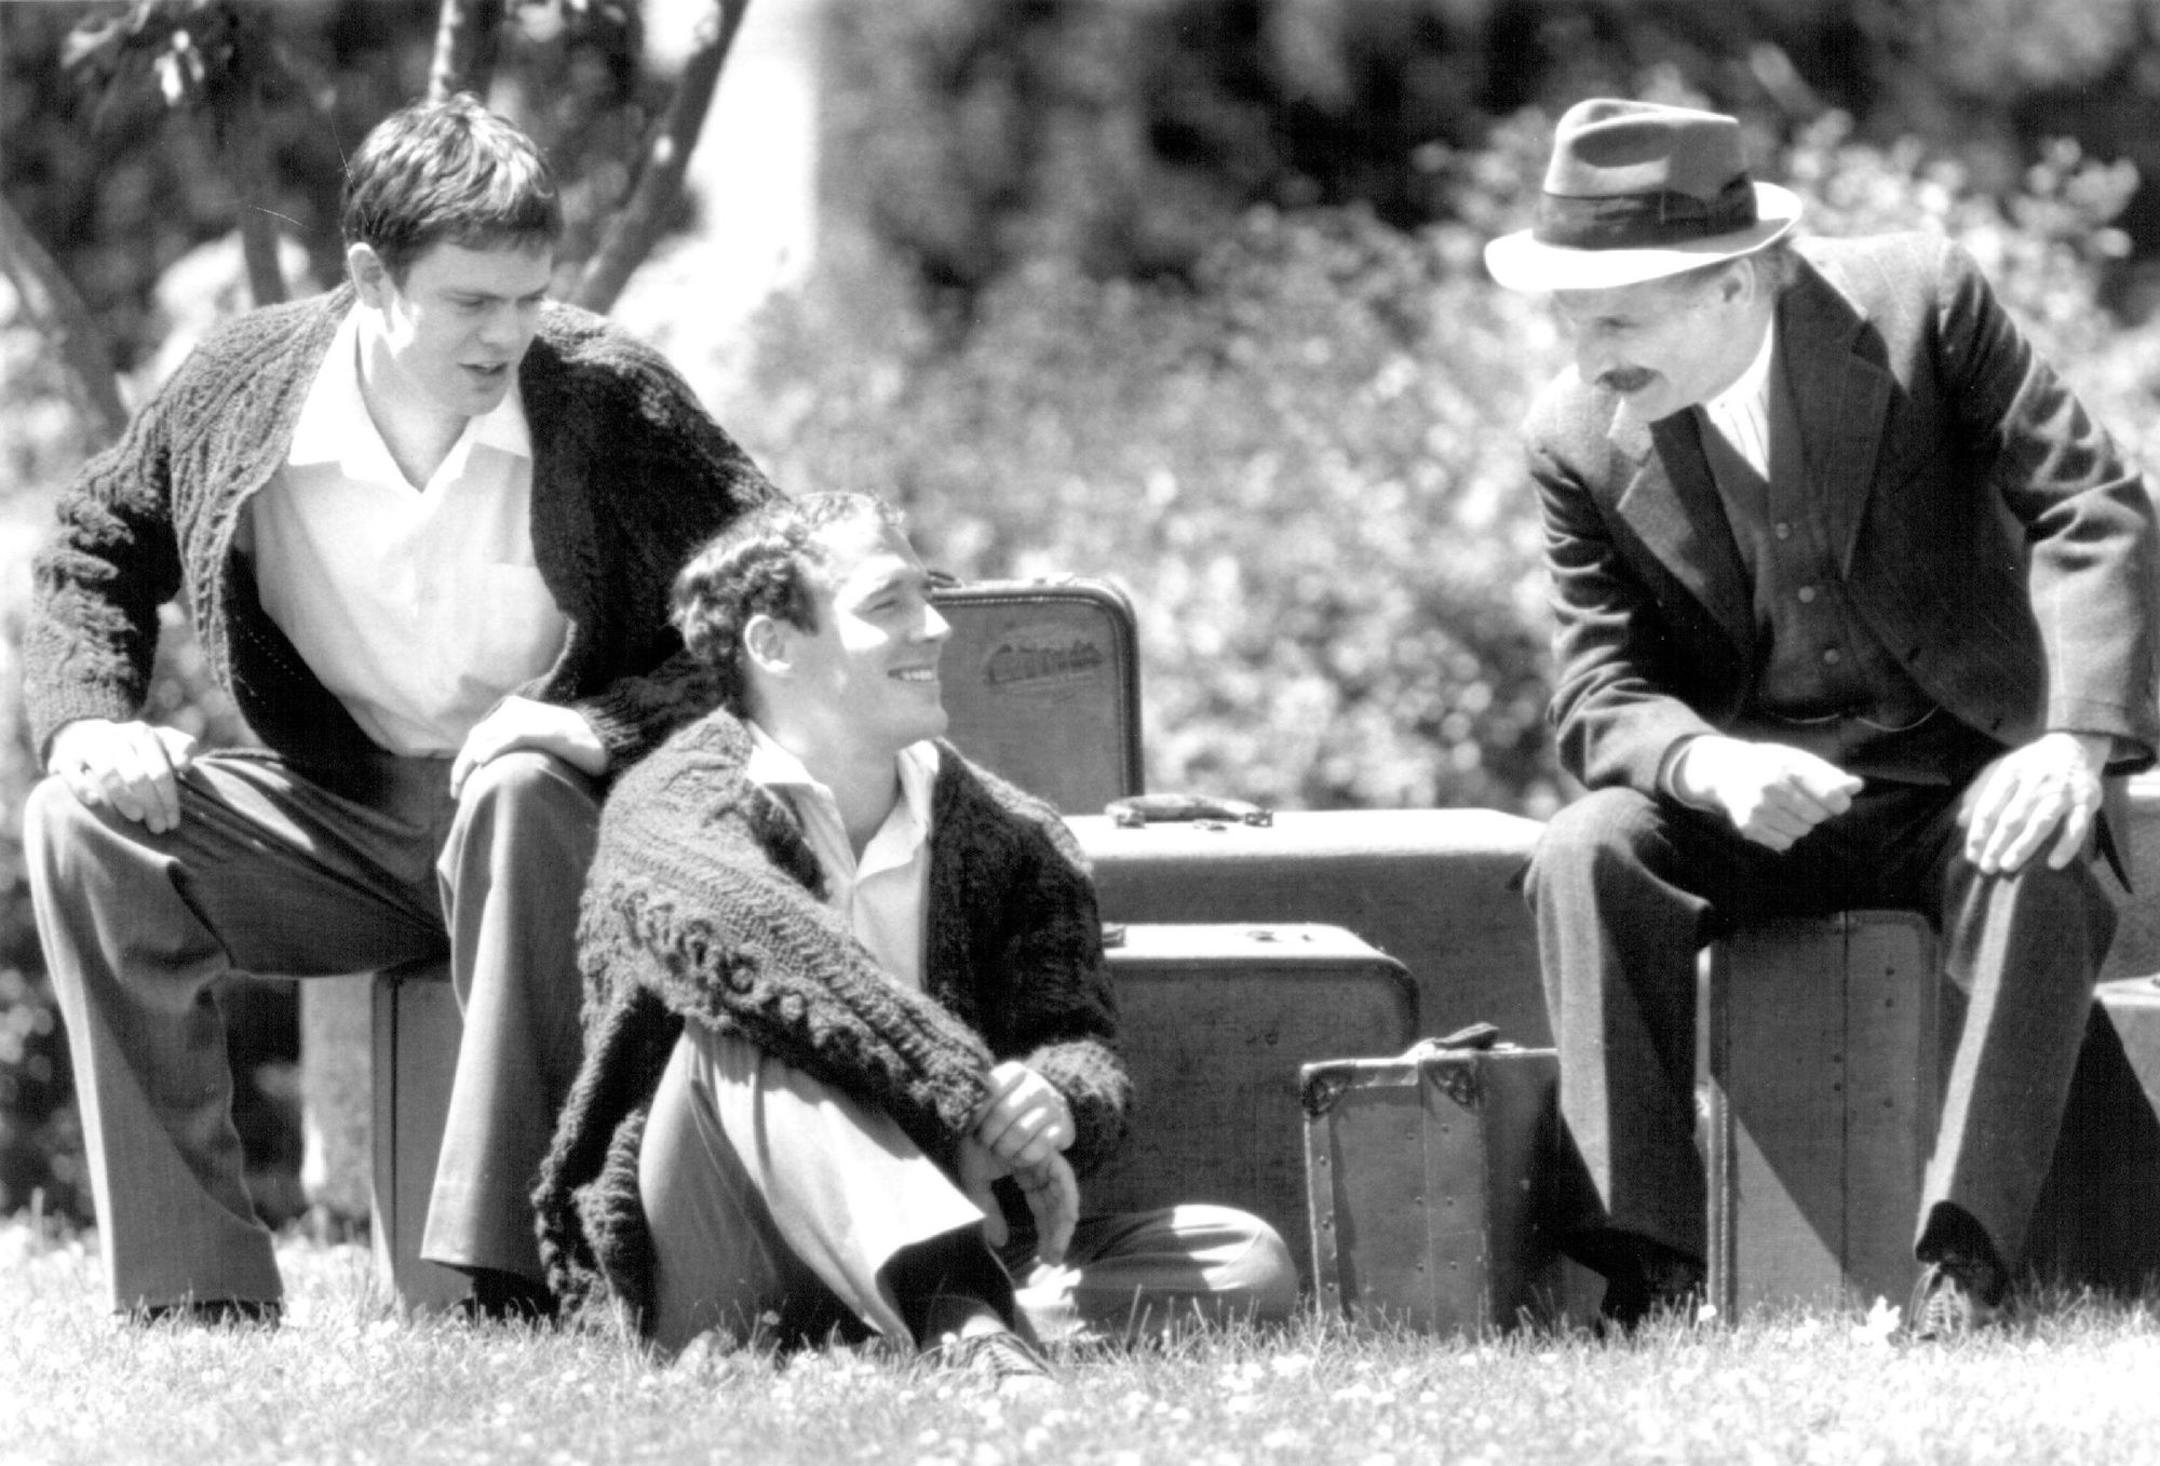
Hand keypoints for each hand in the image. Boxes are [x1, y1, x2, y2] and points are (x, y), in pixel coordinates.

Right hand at [47, 718, 197, 833]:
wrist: (86, 734)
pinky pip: (71, 773)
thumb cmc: (134, 747)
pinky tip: (95, 802)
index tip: (173, 822)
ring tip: (136, 818)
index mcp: (142, 734)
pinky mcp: (64, 758)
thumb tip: (184, 764)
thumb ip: (181, 747)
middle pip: (138, 775)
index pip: (160, 771)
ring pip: (109, 773)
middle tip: (158, 828)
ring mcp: (89, 746)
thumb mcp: (161, 741)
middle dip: (151, 804)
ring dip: (124, 798)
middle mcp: (116, 737)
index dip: (169, 799)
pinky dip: (82, 787)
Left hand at [450, 696, 607, 795]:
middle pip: (477, 737)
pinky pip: (510, 738)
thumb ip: (518, 743)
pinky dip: (493, 749)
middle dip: (462, 765)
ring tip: (462, 787)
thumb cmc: (575, 744)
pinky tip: (482, 763)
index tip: (460, 785)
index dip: (465, 760)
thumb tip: (492, 765)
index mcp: (515, 708)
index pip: (480, 735)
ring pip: (486, 739)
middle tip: (456, 792)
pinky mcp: (542, 729)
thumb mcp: (540, 738)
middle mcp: (517, 710)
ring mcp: (530, 718)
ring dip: (469, 764)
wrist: (605, 737)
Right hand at [955, 1135, 1078, 1266]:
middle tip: (1053, 1261)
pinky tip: (1065, 1221)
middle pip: (1056, 1205)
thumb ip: (989, 1211)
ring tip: (1057, 1248)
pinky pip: (1063, 1179)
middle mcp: (1040, 1167)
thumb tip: (1001, 1243)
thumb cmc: (969, 1144)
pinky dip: (1066, 1199)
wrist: (966, 1114)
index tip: (1046, 1259)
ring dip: (1063, 1223)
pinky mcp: (1048, 1151)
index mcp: (1028, 1174)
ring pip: (1064, 1195)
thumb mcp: (977, 1184)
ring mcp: (1046, 1158)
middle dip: (1058, 1234)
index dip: (1047, 1234)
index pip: (1044, 1209)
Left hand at [972, 1061, 1075, 1169]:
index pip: (990, 1090)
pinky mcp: (1064, 1128)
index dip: (977, 1113)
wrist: (1040, 1119)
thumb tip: (957, 1109)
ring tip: (998, 1151)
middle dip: (988, 1134)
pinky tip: (1016, 1158)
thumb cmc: (1002, 1113)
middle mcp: (1036, 1084)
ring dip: (1004, 1147)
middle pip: (1003, 1113)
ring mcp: (1052, 1105)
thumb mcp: (988, 1102)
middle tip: (983, 1143)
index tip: (971, 1126)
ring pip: (1021, 1131)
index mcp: (1014, 1071)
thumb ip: (975, 1103)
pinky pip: (1040, 1146)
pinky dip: (1023, 1157)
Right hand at [1669, 736, 1861, 850]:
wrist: (1725, 771)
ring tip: (1788, 810)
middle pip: (1817, 816)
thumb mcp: (1799, 759)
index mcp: (1788, 766)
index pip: (1832, 797)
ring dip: (1801, 824)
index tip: (1833, 800)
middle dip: (1817, 812)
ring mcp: (1758, 808)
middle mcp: (1771, 787)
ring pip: (1801, 831)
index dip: (1838, 803)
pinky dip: (1785, 835)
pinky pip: (1784, 843)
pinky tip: (1776, 820)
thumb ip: (1829, 774)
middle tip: (1804, 802)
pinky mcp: (1748, 826)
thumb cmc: (1771, 764)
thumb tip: (1857, 786)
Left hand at [1958, 732, 2108, 874]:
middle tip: (1986, 867)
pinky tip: (2053, 863)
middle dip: (1996, 844)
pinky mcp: (2087, 801)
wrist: (2076, 744)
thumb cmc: (2033, 765)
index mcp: (2011, 772)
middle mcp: (2036, 781)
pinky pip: (2077, 827)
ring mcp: (2063, 791)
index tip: (1971, 855)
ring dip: (2023, 846)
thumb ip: (1984, 794)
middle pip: (2012, 818)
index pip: (1989, 806)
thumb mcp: (2005, 769)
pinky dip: (2066, 846)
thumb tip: (1961, 822)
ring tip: (2007, 866)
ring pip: (2040, 823)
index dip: (1978, 833)